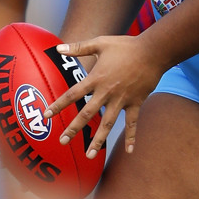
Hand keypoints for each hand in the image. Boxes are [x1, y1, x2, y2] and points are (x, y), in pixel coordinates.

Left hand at [43, 34, 163, 156]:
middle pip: (87, 114)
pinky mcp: (135, 103)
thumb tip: (58, 48)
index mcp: (97, 78)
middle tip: (62, 141)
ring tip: (89, 156)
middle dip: (73, 129)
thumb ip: (79, 47)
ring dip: (98, 140)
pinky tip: (129, 151)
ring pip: (107, 124)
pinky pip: (132, 123)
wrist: (152, 51)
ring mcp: (122, 100)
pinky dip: (131, 137)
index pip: (73, 94)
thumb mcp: (100, 43)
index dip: (58, 105)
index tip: (46, 115)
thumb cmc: (126, 45)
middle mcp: (107, 92)